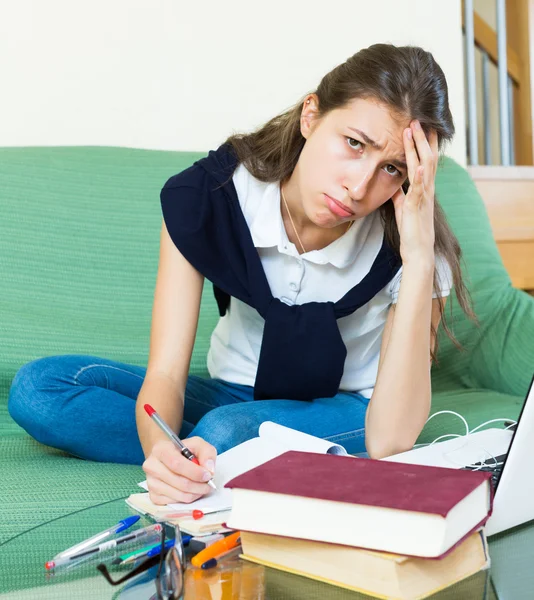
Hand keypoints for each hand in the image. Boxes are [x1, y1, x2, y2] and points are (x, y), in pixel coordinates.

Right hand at [142, 436, 216, 504]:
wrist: (167, 458)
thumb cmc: (183, 451)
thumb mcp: (198, 445)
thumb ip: (207, 453)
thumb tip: (209, 470)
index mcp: (161, 450)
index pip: (177, 464)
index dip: (195, 472)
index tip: (208, 475)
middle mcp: (151, 466)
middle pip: (179, 482)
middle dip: (199, 486)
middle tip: (209, 484)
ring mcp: (150, 483)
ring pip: (179, 495)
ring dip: (195, 493)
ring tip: (202, 487)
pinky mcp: (153, 496)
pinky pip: (174, 503)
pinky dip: (187, 499)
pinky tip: (191, 491)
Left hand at [391, 120, 437, 265]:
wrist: (418, 251)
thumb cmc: (411, 230)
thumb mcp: (403, 208)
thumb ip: (400, 194)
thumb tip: (394, 184)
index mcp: (423, 188)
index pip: (424, 160)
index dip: (422, 143)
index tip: (418, 125)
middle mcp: (427, 189)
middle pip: (427, 157)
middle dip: (421, 138)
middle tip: (416, 119)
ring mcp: (424, 197)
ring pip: (425, 167)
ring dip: (419, 148)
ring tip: (413, 131)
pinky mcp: (418, 208)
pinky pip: (420, 191)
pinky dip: (419, 178)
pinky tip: (417, 166)